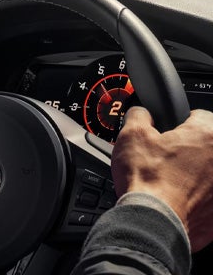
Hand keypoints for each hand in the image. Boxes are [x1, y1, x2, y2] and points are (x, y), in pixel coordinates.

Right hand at [112, 107, 212, 251]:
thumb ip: (139, 115)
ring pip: (208, 171)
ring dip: (193, 173)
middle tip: (164, 160)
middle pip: (205, 145)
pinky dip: (197, 197)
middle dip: (186, 150)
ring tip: (169, 182)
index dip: (176, 124)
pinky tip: (178, 199)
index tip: (166, 135)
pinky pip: (208, 197)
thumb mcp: (131, 135)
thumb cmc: (147, 181)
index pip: (197, 115)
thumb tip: (141, 113)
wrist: (154, 222)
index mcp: (207, 133)